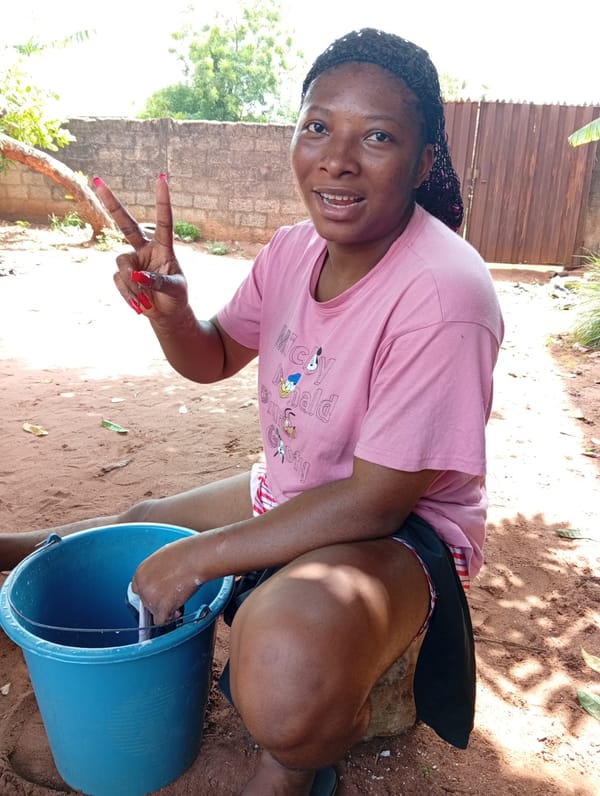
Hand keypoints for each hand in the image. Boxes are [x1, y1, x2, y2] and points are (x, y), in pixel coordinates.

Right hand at [93, 175, 188, 318]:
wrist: (166, 314)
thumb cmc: (176, 297)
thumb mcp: (174, 289)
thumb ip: (157, 281)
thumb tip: (137, 276)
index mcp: (164, 247)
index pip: (164, 221)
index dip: (162, 201)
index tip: (162, 179)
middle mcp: (145, 249)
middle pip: (125, 224)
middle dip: (112, 203)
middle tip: (97, 182)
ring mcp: (132, 261)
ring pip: (123, 266)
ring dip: (132, 285)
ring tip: (145, 300)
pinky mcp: (122, 275)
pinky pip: (120, 281)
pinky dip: (129, 294)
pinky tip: (139, 303)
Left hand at [131, 535, 203, 625]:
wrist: (196, 559)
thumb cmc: (185, 554)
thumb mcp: (163, 558)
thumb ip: (156, 571)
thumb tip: (160, 580)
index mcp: (141, 572)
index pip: (138, 589)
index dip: (150, 592)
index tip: (158, 594)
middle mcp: (143, 586)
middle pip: (146, 602)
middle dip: (159, 601)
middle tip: (172, 596)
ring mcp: (151, 598)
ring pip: (154, 612)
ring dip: (166, 609)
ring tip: (179, 598)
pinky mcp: (162, 607)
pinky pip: (161, 621)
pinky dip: (170, 617)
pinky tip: (178, 609)